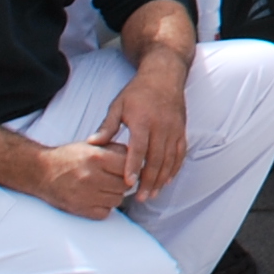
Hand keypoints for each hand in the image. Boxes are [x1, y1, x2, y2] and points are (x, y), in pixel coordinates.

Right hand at [31, 134, 141, 219]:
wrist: (40, 172)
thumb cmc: (68, 157)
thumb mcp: (91, 145)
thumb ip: (115, 149)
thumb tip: (137, 156)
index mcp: (96, 157)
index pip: (128, 166)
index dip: (131, 167)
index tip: (128, 168)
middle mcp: (91, 177)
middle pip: (125, 185)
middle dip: (124, 182)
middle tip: (116, 178)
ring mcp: (85, 195)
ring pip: (117, 200)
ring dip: (115, 195)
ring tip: (105, 187)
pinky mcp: (80, 209)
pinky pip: (105, 212)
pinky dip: (105, 207)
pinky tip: (97, 197)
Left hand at [99, 53, 190, 198]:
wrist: (164, 76)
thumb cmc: (137, 92)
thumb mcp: (118, 105)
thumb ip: (107, 127)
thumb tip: (92, 143)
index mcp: (143, 120)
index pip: (138, 148)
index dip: (133, 166)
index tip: (128, 183)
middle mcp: (161, 126)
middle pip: (156, 159)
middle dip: (148, 180)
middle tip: (140, 197)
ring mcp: (174, 129)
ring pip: (169, 159)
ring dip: (161, 179)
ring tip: (152, 194)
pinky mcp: (181, 130)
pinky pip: (180, 153)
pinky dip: (175, 168)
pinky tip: (167, 180)